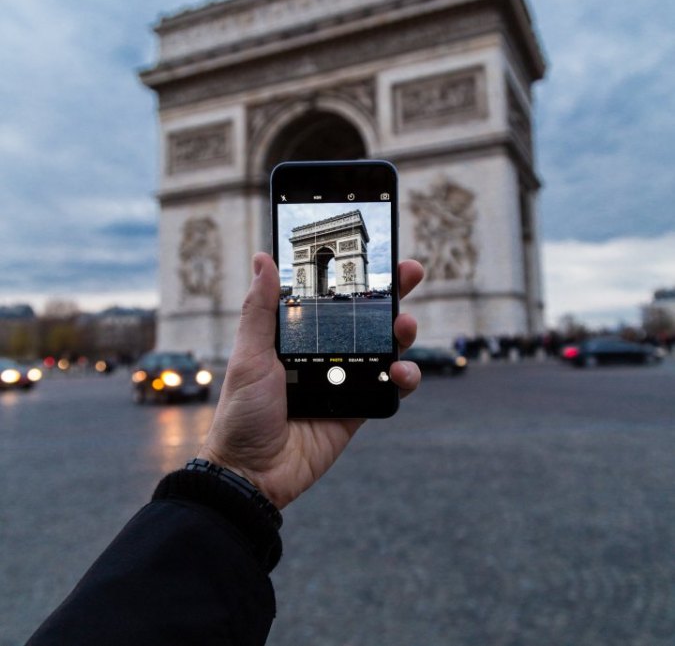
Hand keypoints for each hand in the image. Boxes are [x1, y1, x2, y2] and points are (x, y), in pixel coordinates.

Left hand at [198, 252, 423, 508]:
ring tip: (405, 326)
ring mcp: (344, 380)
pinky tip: (399, 372)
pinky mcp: (359, 407)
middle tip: (410, 272)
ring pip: (384, 348)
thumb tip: (263, 259)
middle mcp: (323, 353)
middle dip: (392, 293)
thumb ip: (259, 309)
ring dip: (403, 332)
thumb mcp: (248, 356)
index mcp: (296, 336)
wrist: (252, 474)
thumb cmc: (241, 413)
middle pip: (365, 317)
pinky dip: (403, 377)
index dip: (353, 276)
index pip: (330, 297)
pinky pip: (389, 387)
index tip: (374, 253)